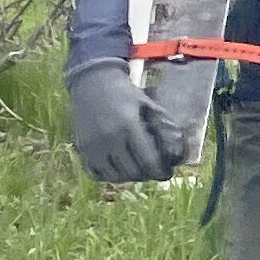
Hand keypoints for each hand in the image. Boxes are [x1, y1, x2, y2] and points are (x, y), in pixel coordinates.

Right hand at [69, 61, 183, 184]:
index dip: (160, 172)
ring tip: (138, 169)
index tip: (167, 173)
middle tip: (154, 171)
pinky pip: (96, 173)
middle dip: (147, 175)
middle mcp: (109, 138)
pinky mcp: (82, 149)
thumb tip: (177, 150)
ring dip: (129, 177)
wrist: (92, 82)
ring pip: (114, 177)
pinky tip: (119, 168)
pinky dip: (109, 175)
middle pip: (133, 172)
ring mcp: (92, 146)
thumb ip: (162, 125)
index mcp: (128, 125)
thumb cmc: (124, 93)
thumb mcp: (148, 104)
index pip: (148, 161)